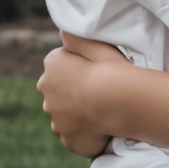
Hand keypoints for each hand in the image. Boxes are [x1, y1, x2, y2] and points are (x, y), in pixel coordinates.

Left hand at [37, 34, 125, 157]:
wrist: (121, 102)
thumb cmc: (113, 70)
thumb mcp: (98, 46)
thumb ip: (77, 39)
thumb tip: (62, 30)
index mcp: (53, 64)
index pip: (59, 66)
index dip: (78, 71)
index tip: (95, 75)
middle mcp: (46, 89)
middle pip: (57, 91)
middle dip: (72, 93)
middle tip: (98, 95)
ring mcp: (54, 116)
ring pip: (63, 115)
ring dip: (75, 115)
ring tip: (100, 114)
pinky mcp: (66, 137)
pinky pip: (72, 136)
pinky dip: (82, 134)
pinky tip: (98, 131)